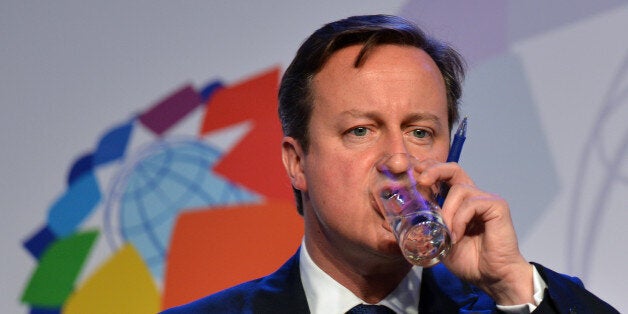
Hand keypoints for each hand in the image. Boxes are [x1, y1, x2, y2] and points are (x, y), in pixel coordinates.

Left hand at [416, 160, 533, 304]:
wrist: (492, 277)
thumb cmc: (469, 260)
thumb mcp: (440, 241)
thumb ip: (429, 225)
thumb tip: (406, 214)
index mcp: (460, 202)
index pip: (445, 176)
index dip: (430, 170)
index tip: (415, 172)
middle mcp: (474, 196)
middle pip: (454, 169)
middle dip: (435, 170)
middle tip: (421, 180)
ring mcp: (486, 200)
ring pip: (459, 189)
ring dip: (447, 211)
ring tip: (446, 234)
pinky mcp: (497, 206)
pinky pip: (472, 203)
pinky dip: (460, 220)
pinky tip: (457, 236)